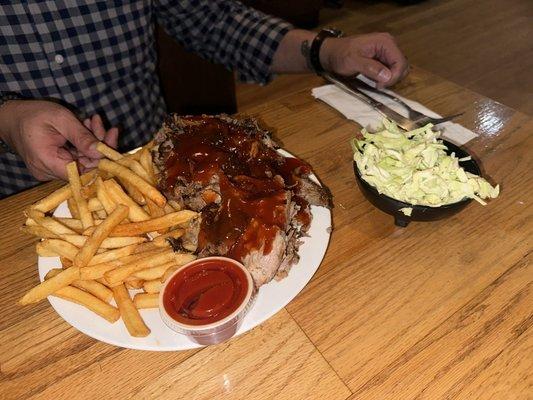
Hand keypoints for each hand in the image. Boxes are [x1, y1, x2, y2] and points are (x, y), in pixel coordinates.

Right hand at [0, 100, 117, 180]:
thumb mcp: (60, 118)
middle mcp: (49, 172)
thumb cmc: (33, 114)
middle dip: (98, 146)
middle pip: (85, 167)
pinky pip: (75, 159)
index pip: (83, 171)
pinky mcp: (55, 166)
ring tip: (93, 121)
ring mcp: (51, 171)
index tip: (111, 137)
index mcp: (47, 162)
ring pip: (82, 162)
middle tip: (104, 125)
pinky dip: (83, 145)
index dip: (101, 158)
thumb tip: (103, 152)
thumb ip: (82, 137)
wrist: (10, 117)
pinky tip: (86, 128)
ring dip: (91, 143)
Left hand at [321, 32, 408, 87]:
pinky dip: (386, 77)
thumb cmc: (340, 55)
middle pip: (402, 65)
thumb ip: (370, 67)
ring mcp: (386, 51)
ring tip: (376, 83)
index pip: (400, 62)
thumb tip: (387, 76)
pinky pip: (391, 70)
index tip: (380, 85)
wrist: (331, 53)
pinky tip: (375, 80)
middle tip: (377, 85)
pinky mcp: (383, 58)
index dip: (394, 76)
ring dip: (390, 79)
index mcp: (384, 42)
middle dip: (393, 78)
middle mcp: (389, 45)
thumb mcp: (353, 62)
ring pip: (398, 69)